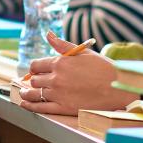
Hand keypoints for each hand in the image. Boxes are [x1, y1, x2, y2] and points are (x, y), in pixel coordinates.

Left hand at [19, 32, 134, 114]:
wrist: (118, 88)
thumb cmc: (103, 68)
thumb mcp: (83, 52)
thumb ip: (62, 45)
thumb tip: (48, 34)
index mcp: (60, 62)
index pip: (36, 65)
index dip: (34, 68)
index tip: (35, 71)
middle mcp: (56, 78)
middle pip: (34, 80)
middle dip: (33, 80)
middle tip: (33, 83)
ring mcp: (58, 94)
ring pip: (34, 93)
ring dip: (27, 93)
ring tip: (24, 93)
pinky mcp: (63, 108)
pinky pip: (40, 107)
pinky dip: (29, 106)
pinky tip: (24, 104)